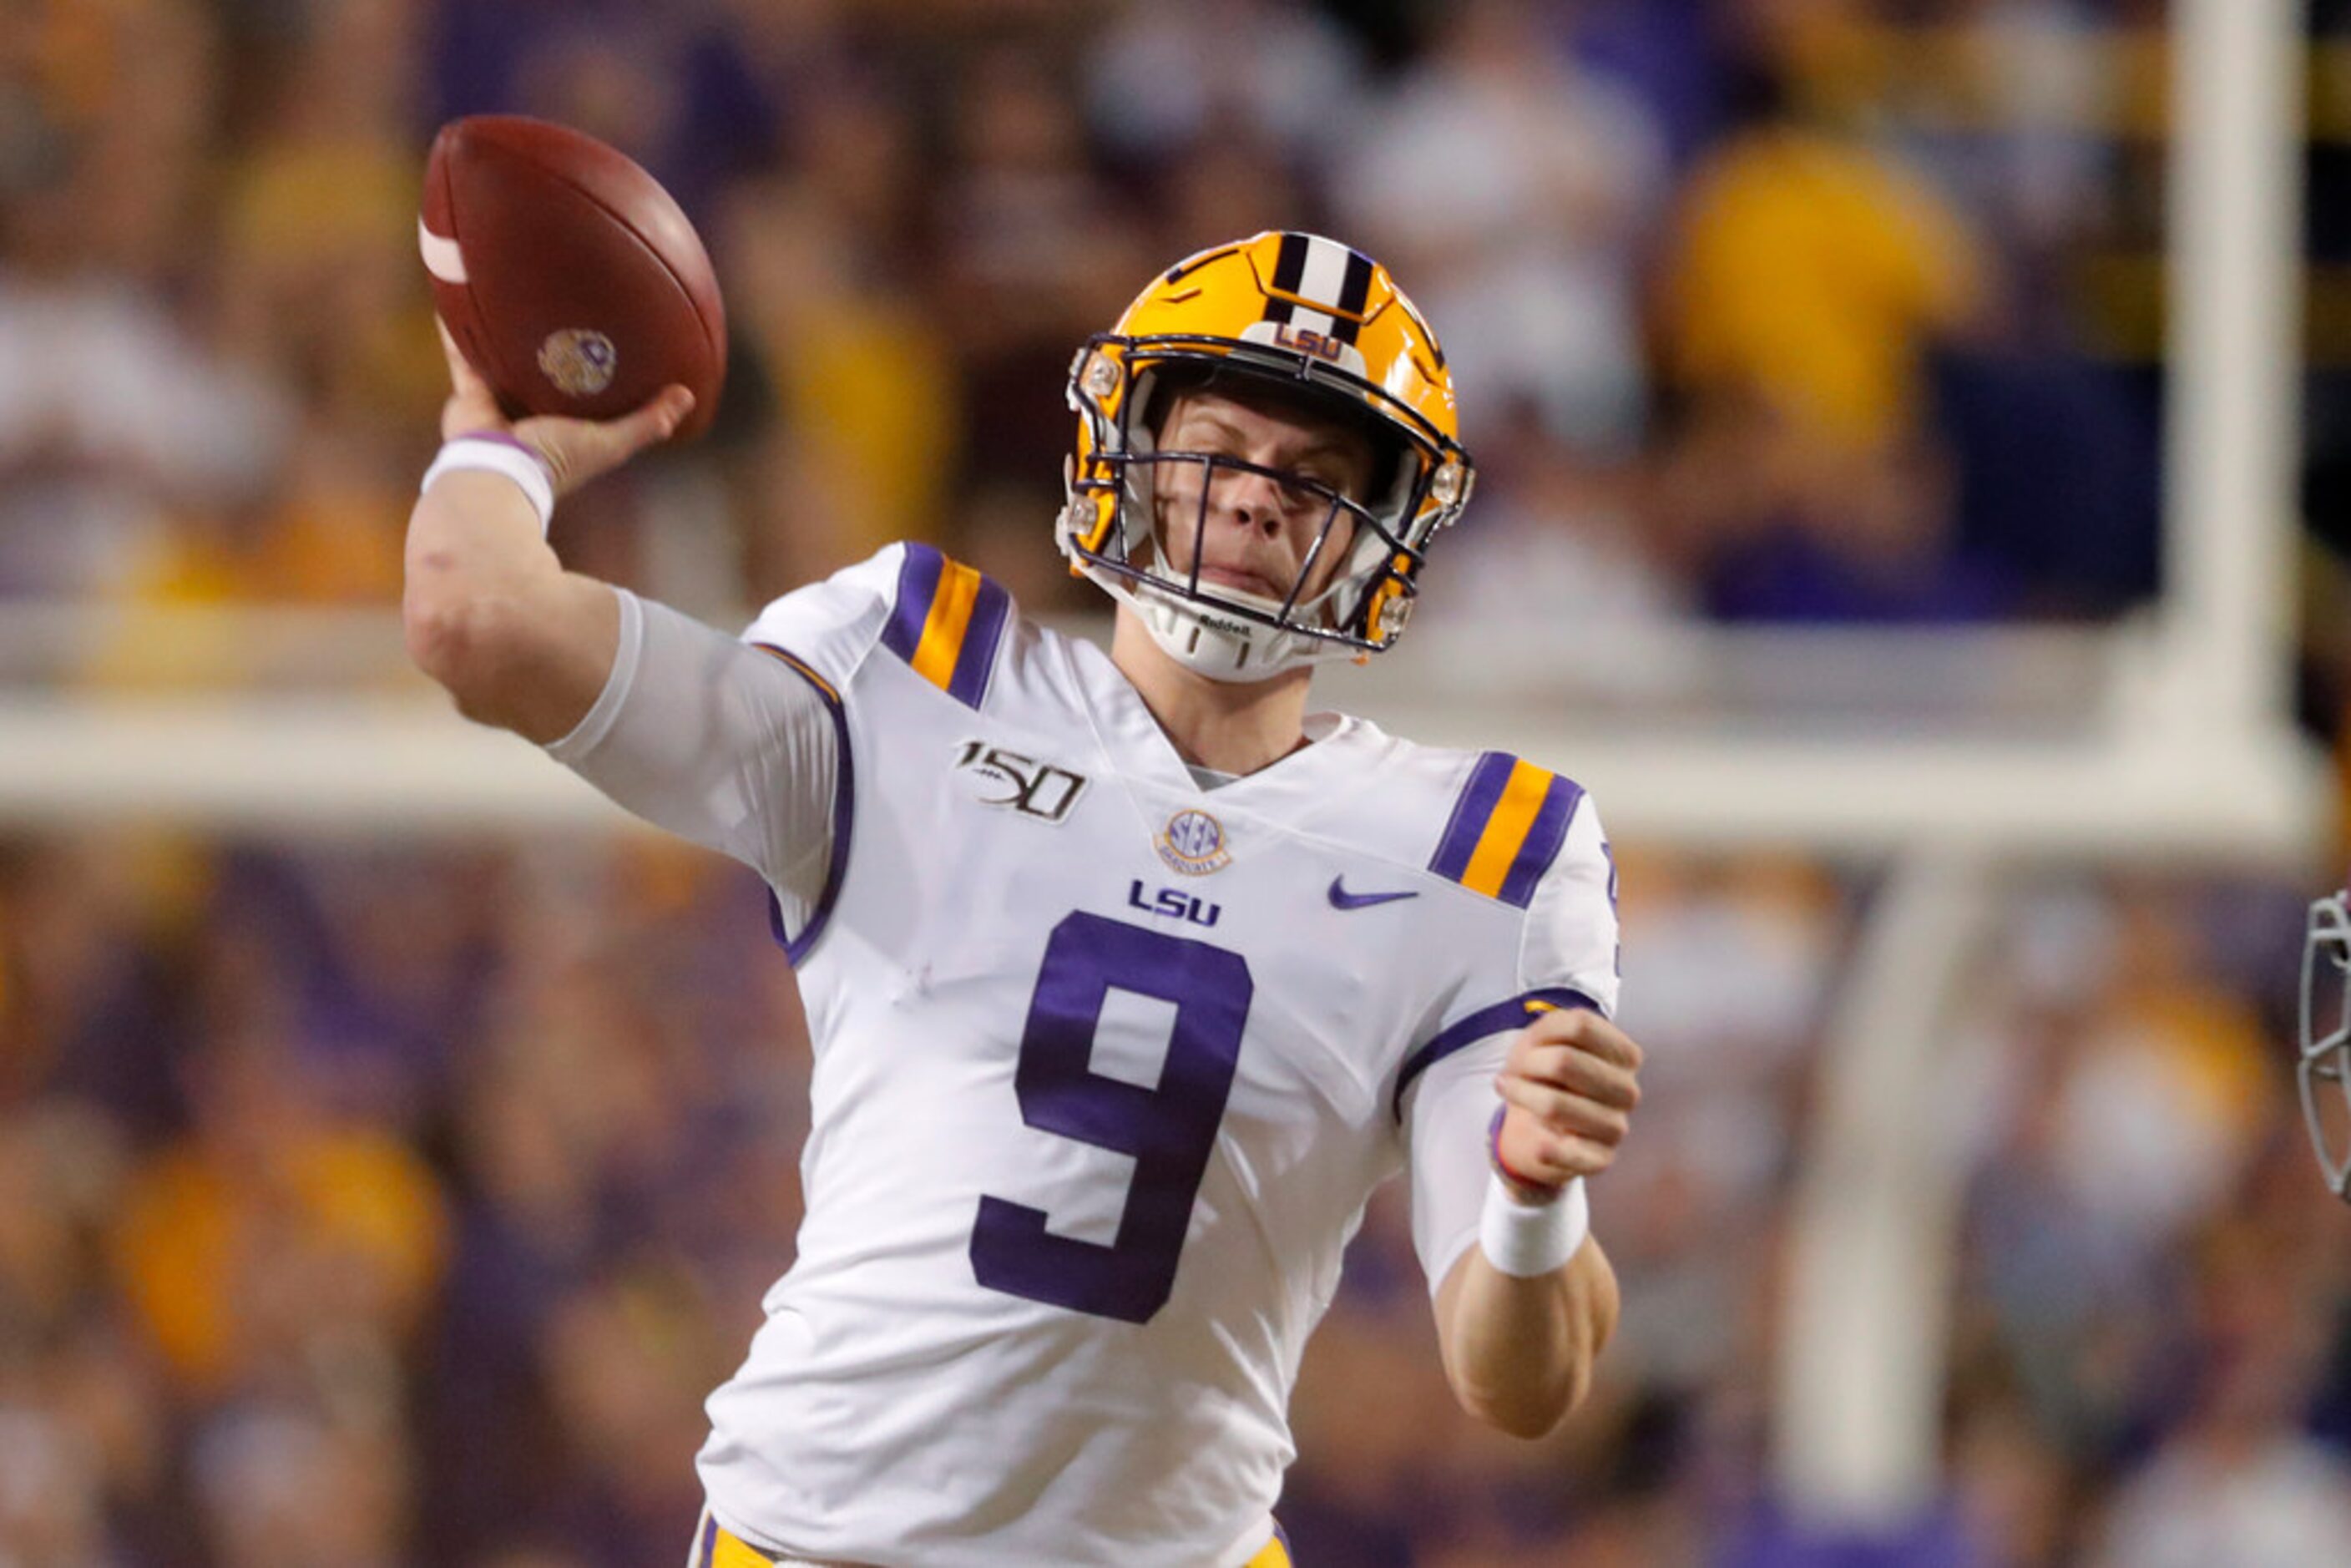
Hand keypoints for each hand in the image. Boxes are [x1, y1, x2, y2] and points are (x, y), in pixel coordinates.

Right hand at [436, 318, 693, 497]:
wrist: (499, 474)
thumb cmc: (556, 462)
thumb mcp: (610, 441)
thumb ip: (648, 422)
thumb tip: (687, 396)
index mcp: (564, 427)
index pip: (584, 397)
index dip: (595, 374)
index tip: (608, 345)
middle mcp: (531, 415)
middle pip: (541, 375)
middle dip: (547, 348)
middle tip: (558, 309)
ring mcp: (499, 404)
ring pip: (501, 361)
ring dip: (503, 334)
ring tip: (507, 295)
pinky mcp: (469, 395)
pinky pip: (462, 356)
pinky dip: (456, 331)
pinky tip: (456, 298)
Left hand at [1494, 1007, 1642, 1193]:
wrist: (1542, 1125)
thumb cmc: (1545, 1072)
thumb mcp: (1544, 1038)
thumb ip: (1553, 1028)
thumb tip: (1557, 1058)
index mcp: (1625, 1056)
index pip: (1581, 1025)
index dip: (1543, 1032)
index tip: (1529, 1045)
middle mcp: (1628, 1091)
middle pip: (1564, 1061)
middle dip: (1526, 1064)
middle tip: (1510, 1072)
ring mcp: (1617, 1127)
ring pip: (1554, 1105)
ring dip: (1521, 1097)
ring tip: (1509, 1093)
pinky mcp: (1600, 1159)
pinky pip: (1568, 1152)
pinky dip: (1545, 1147)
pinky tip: (1536, 1140)